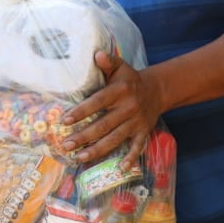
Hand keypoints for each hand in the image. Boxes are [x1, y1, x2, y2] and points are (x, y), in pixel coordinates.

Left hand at [62, 50, 160, 166]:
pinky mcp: (144, 132)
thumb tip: (96, 54)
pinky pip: (137, 147)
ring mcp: (137, 122)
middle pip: (104, 125)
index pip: (98, 102)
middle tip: (66, 145)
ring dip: (98, 150)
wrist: (157, 90)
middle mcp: (128, 108)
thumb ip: (108, 61)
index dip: (82, 111)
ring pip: (115, 138)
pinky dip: (130, 158)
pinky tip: (119, 168)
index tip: (65, 120)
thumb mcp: (121, 67)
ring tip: (80, 157)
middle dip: (84, 136)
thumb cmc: (130, 79)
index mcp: (120, 91)